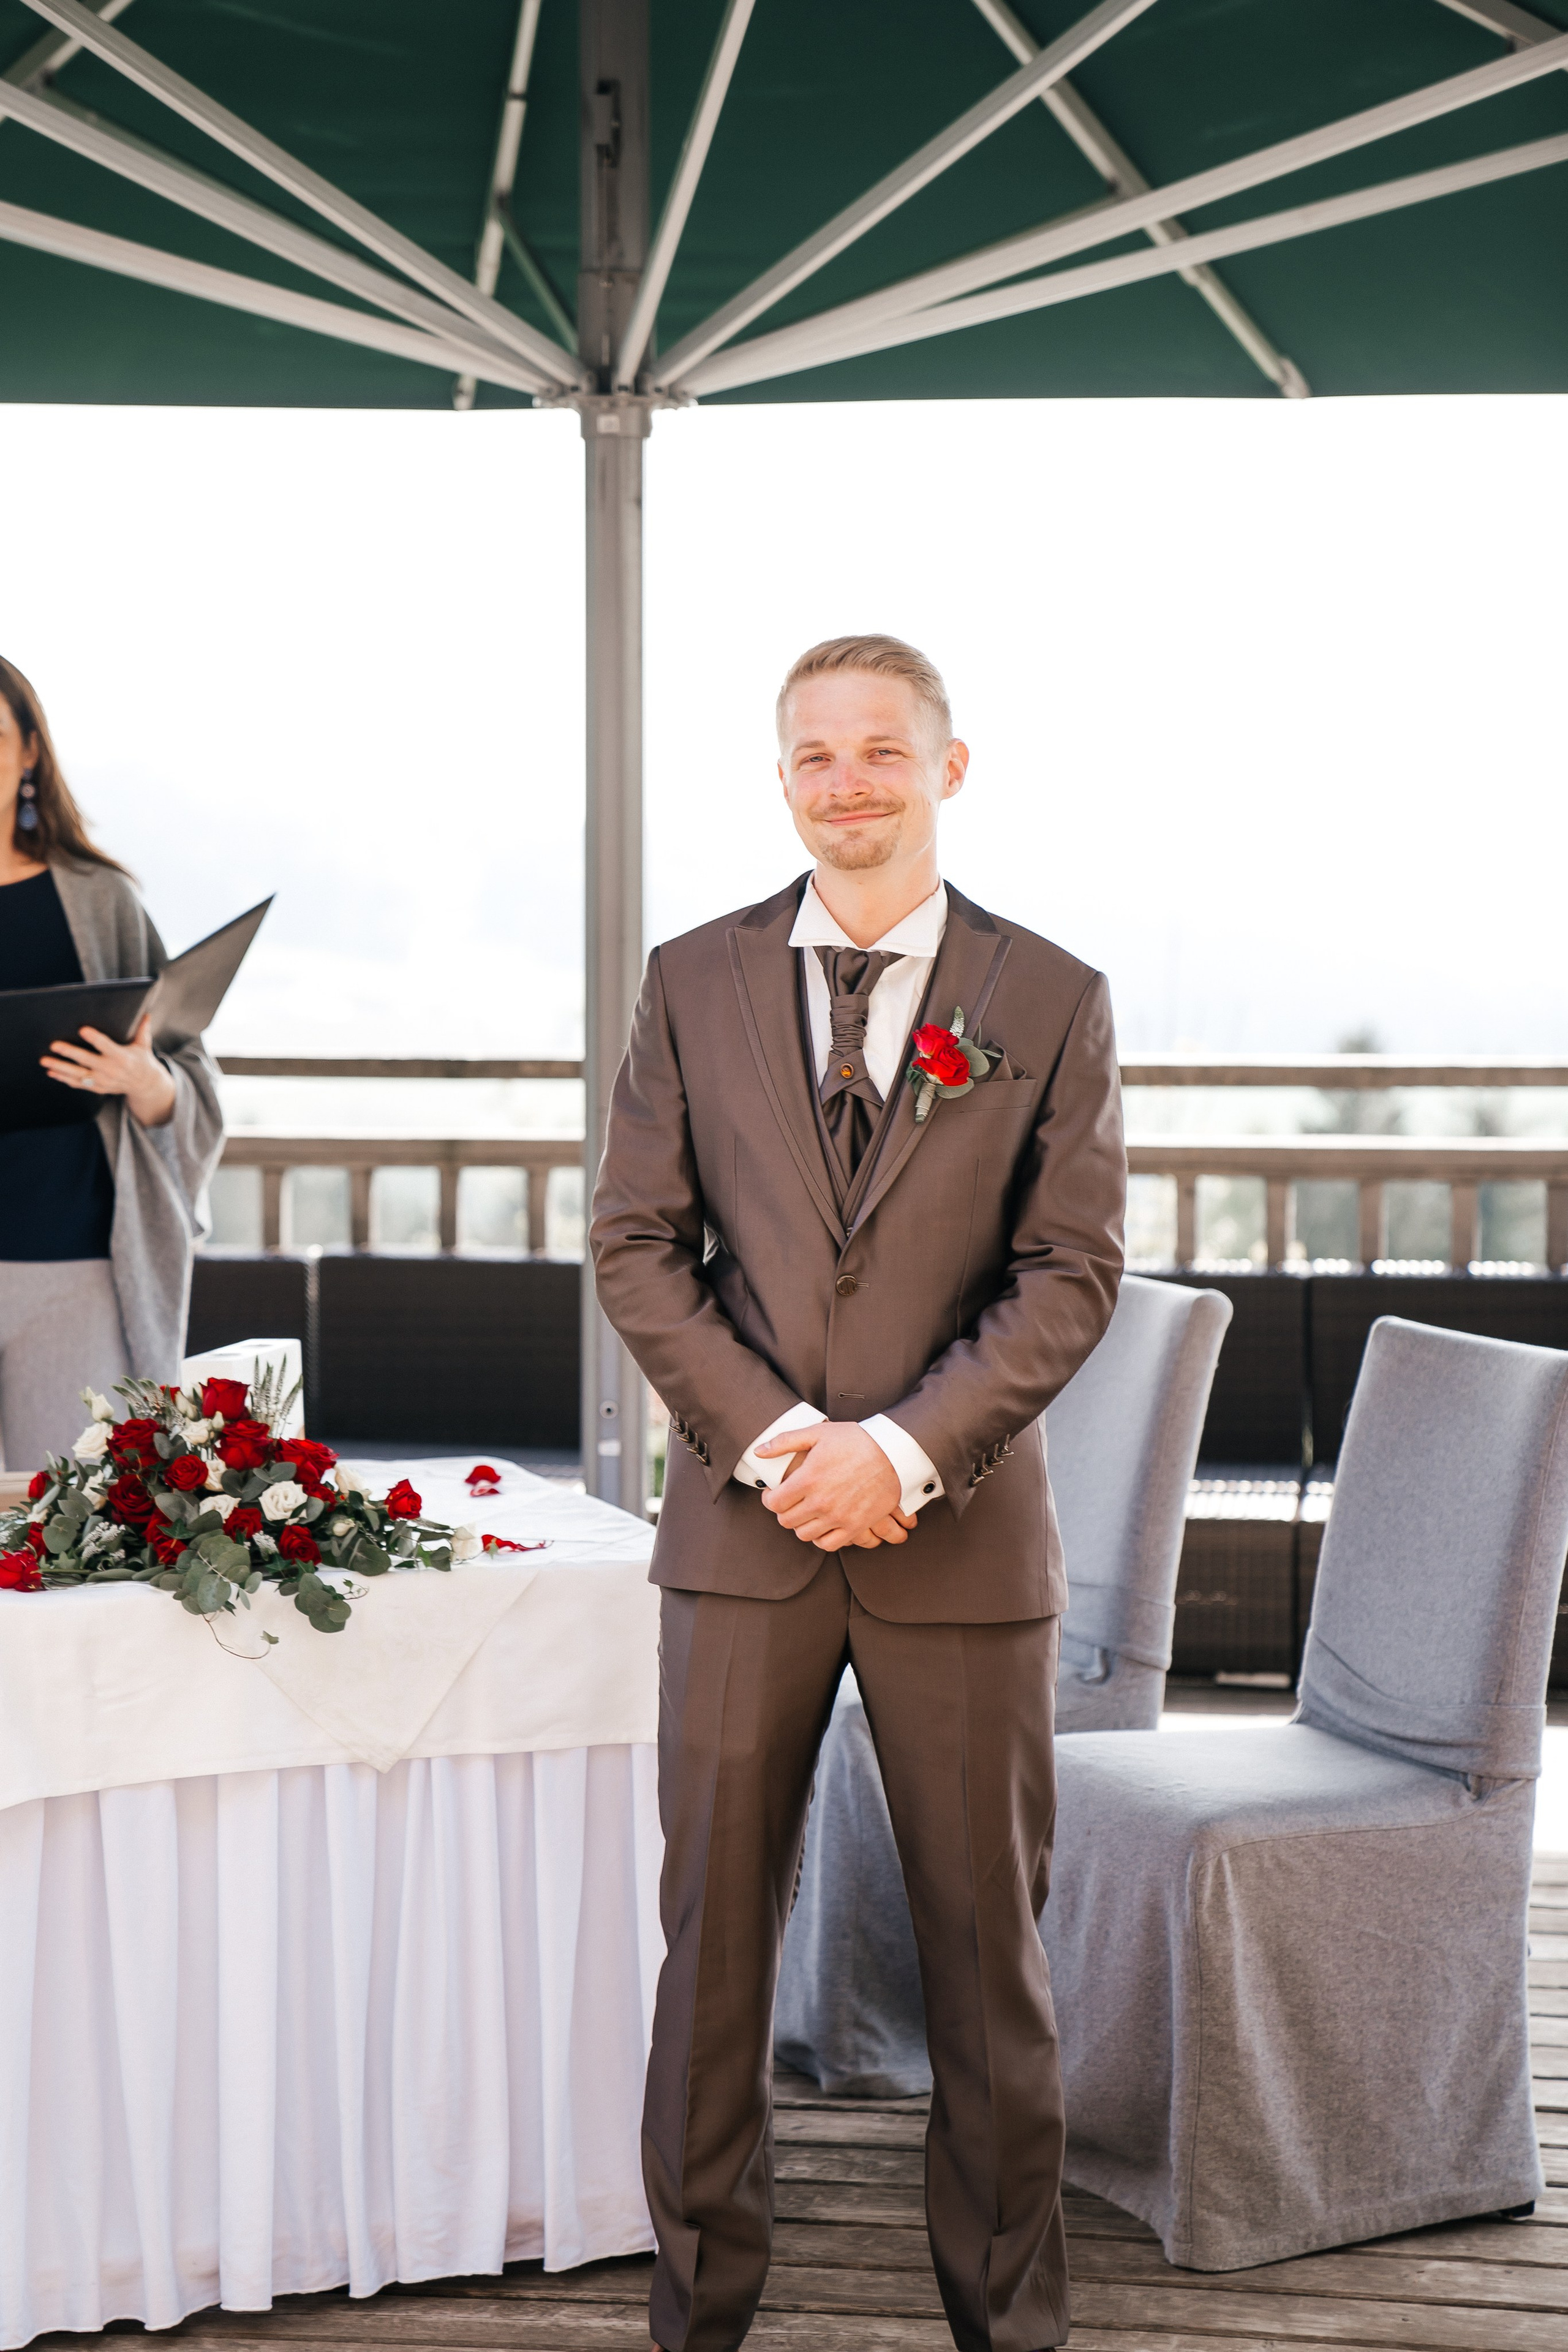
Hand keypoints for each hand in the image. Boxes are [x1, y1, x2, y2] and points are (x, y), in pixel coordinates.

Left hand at [41, 1014, 175, 1127]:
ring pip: (78, 1074)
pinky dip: (64, 1078)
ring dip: (60, 1067)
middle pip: (86, 1060)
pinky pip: (78, 1083)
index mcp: (122, 1057)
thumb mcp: (144, 1045)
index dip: (94, 1038)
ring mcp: (102, 1080)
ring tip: (45, 1060)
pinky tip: (51, 1072)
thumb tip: (146, 1013)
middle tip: (54, 1045)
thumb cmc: (141, 1060)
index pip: (106, 1046)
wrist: (144, 1085)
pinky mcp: (97, 1087)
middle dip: (69, 1053)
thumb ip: (142, 1029)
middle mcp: (111, 1070)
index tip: (82, 1029)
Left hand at [757, 1421, 916, 1551]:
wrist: (894, 1453)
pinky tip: (822, 1525)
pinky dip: (821, 1538)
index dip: (769, 1498)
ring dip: (801, 1525)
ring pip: (805, 1534)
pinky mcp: (855, 1526)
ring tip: (806, 1512)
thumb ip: (785, 1442)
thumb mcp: (819, 1432)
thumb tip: (759, 1451)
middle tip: (790, 1501)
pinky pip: (829, 1544)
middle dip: (784, 1511)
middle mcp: (820, 1502)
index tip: (774, 1493)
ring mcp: (838, 1517)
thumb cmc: (857, 1440)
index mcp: (807, 1479)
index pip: (774, 1503)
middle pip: (787, 1521)